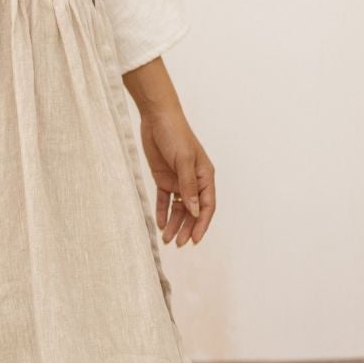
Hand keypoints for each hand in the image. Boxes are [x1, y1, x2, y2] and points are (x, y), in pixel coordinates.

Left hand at [136, 100, 215, 246]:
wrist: (157, 118)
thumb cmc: (175, 134)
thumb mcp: (184, 160)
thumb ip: (188, 186)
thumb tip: (194, 210)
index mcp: (205, 176)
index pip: (206, 206)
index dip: (202, 224)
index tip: (196, 240)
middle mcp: (194, 181)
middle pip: (192, 211)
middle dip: (187, 228)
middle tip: (178, 244)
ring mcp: (178, 181)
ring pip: (178, 208)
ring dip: (174, 224)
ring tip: (167, 239)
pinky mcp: (163, 178)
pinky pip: (164, 200)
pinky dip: (163, 212)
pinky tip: (160, 225)